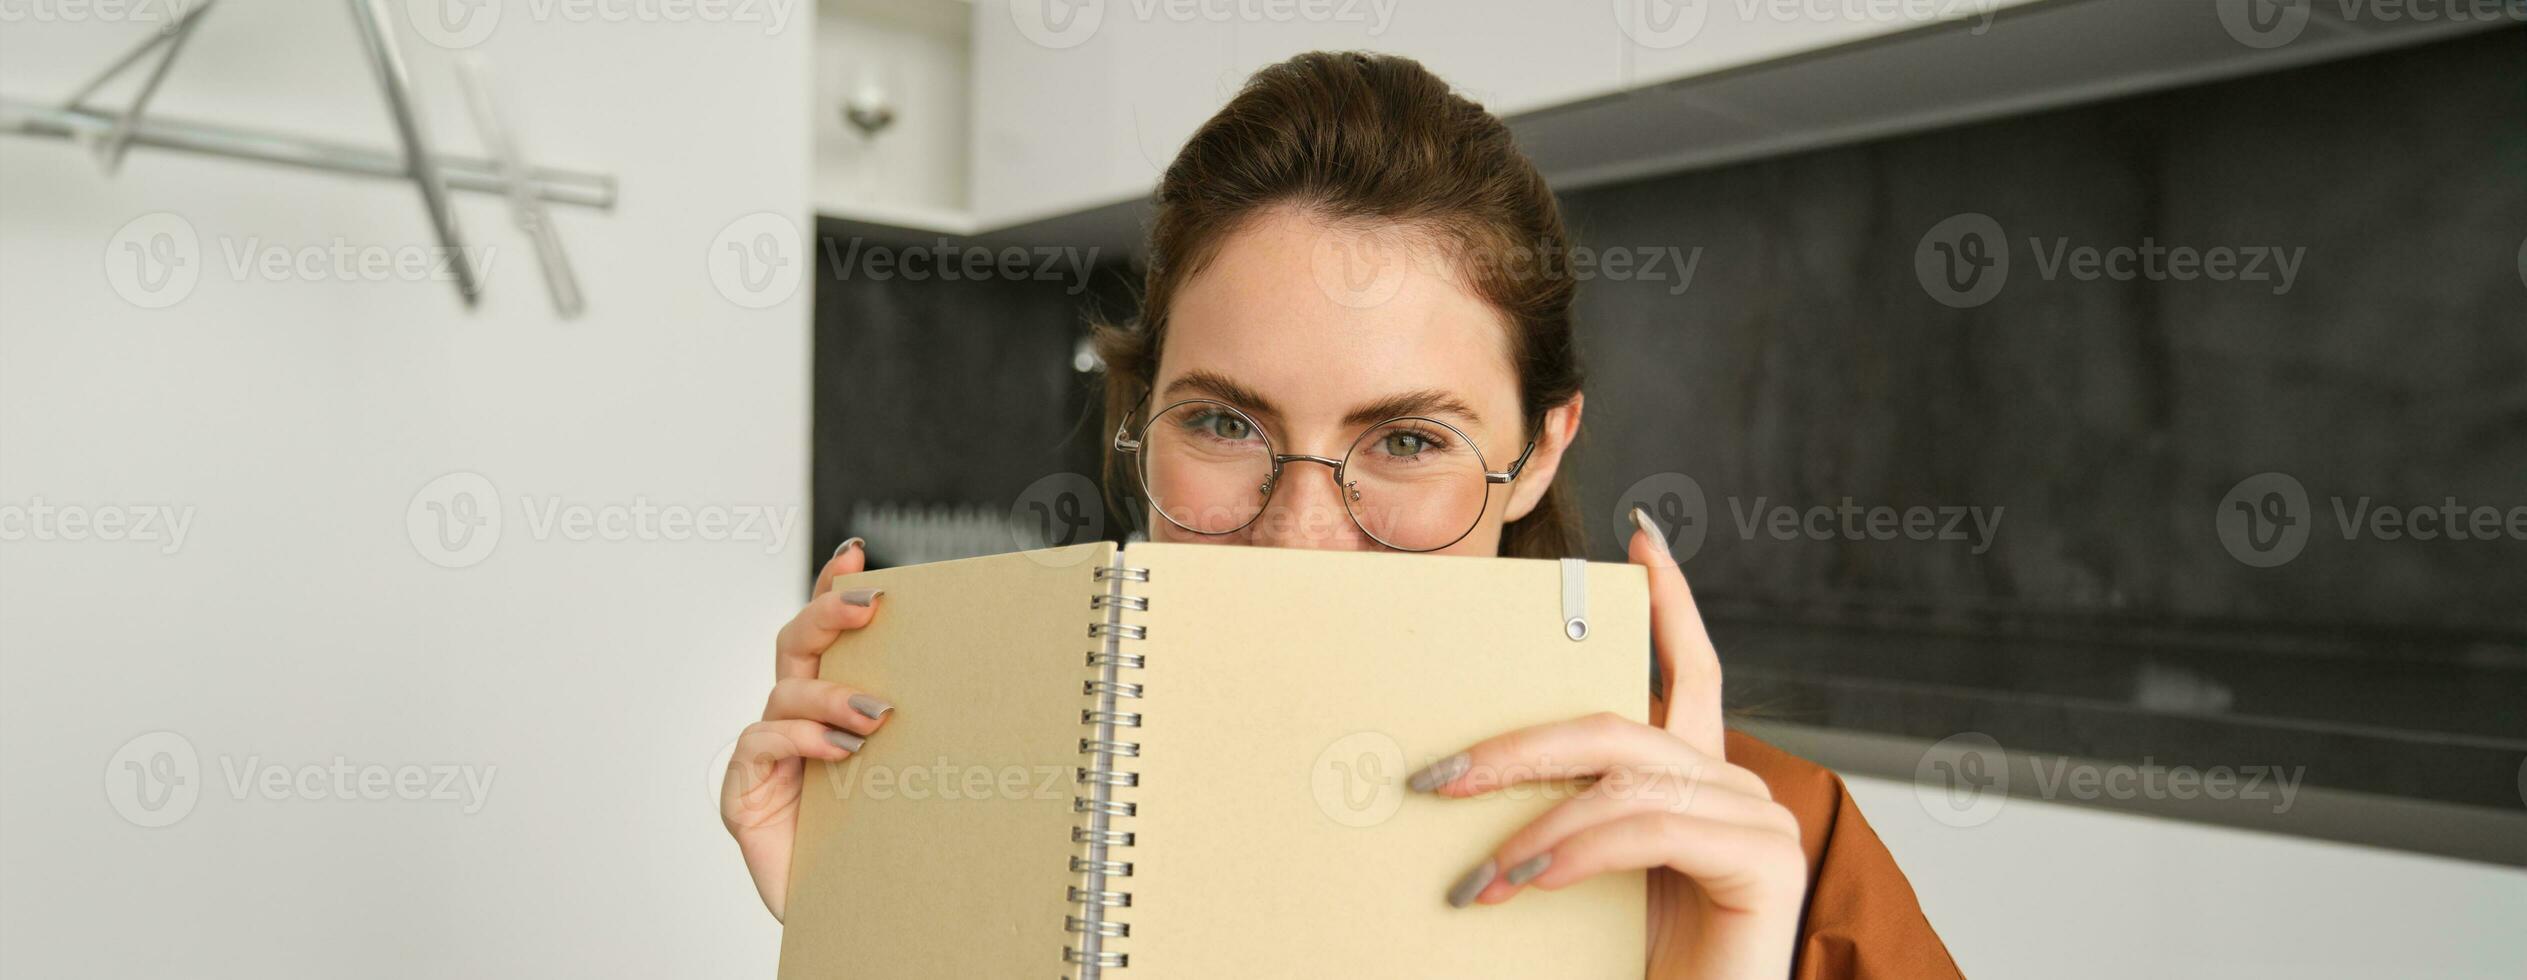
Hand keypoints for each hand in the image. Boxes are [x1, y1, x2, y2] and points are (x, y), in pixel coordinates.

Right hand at [720, 538, 894, 920]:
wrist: (861, 918)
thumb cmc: (890, 843)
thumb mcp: (917, 774)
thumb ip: (926, 730)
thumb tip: (992, 680)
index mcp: (834, 708)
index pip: (828, 634)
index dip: (833, 588)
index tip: (857, 553)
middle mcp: (797, 723)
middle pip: (797, 644)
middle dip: (828, 612)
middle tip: (869, 603)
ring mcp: (768, 758)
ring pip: (785, 693)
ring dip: (831, 695)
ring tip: (875, 716)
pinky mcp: (747, 795)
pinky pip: (760, 745)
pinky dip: (798, 741)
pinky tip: (835, 752)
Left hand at [1409, 511, 1804, 978]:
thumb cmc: (1635, 965)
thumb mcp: (1582, 880)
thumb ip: (1560, 821)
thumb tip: (1465, 777)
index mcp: (1697, 786)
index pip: (1691, 673)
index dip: (1671, 602)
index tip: (1639, 539)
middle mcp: (1737, 791)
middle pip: (1620, 727)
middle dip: (1517, 748)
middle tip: (1436, 779)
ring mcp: (1760, 822)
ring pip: (1626, 779)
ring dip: (1534, 826)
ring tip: (1475, 882)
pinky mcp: (1767, 861)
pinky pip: (1651, 826)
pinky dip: (1578, 852)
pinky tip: (1531, 884)